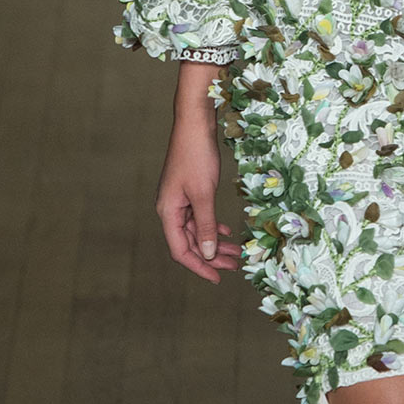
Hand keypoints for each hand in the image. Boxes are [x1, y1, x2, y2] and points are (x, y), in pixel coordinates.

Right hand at [155, 109, 240, 281]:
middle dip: (211, 257)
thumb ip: (207, 224)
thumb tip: (209, 254)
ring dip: (215, 242)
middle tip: (234, 266)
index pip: (181, 250)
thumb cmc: (197, 156)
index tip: (218, 278)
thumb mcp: (204, 194)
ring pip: (196, 230)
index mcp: (168, 212)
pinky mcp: (188, 192)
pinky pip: (199, 217)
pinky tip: (226, 231)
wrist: (194, 124)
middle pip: (189, 243)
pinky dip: (213, 226)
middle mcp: (170, 209)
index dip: (199, 267)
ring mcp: (178, 200)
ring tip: (235, 253)